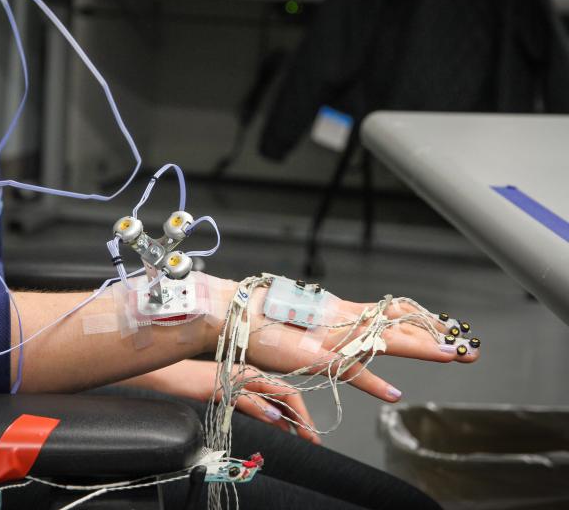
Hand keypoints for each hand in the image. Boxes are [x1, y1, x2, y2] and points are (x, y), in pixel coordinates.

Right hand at [122, 359, 320, 443]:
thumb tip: (275, 419)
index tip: (309, 432)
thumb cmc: (192, 382)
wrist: (167, 375)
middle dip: (302, 416)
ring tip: (302, 434)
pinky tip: (272, 419)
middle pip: (285, 391)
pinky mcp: (221, 386)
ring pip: (272, 393)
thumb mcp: (227, 396)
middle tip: (312, 437)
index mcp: (250, 375)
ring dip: (290, 415)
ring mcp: (235, 379)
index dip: (301, 411)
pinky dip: (261, 408)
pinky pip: (247, 397)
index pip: (284, 391)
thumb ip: (250, 404)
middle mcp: (247, 374)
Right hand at [244, 288, 479, 403]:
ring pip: (383, 341)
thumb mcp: (306, 322)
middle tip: (469, 347)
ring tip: (452, 355)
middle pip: (398, 325)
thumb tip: (344, 324)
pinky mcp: (314, 354)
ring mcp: (331, 335)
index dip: (422, 318)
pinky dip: (371, 381)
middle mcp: (343, 320)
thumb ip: (327, 324)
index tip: (450, 325)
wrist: (235, 317)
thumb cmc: (264, 322)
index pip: (391, 312)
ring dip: (418, 349)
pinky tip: (393, 393)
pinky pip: (348, 369)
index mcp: (342, 311)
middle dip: (435, 335)